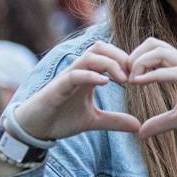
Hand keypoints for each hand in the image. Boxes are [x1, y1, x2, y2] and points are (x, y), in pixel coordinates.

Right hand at [13, 41, 142, 141]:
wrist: (35, 129)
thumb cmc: (61, 119)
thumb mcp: (94, 121)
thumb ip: (115, 121)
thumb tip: (138, 125)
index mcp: (88, 74)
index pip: (109, 54)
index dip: (126, 61)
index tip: (141, 76)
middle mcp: (79, 70)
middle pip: (101, 47)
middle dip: (121, 57)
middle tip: (135, 75)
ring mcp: (68, 76)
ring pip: (89, 56)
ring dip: (110, 64)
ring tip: (124, 79)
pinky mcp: (58, 86)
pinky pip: (75, 74)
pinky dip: (90, 76)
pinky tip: (105, 83)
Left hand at [127, 39, 176, 153]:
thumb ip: (161, 122)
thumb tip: (140, 133)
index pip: (151, 53)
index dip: (133, 61)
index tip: (120, 80)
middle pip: (151, 43)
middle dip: (132, 56)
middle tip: (122, 77)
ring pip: (158, 50)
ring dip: (139, 62)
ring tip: (129, 80)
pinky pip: (170, 69)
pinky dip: (151, 73)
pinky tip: (138, 83)